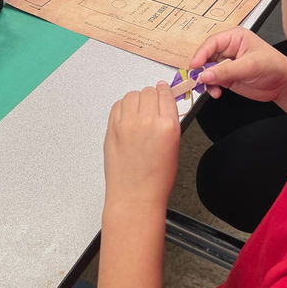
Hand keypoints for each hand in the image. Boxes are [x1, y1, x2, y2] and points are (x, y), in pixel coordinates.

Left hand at [103, 83, 179, 206]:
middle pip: (149, 91)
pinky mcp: (112, 128)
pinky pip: (118, 105)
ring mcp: (126, 123)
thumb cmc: (156, 180)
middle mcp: (146, 121)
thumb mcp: (174, 147)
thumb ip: (169, 122)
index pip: (166, 94)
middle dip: (152, 96)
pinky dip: (123, 107)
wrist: (135, 197)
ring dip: (137, 100)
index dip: (165, 91)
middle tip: (152, 106)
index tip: (164, 91)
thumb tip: (165, 105)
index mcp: (167, 126)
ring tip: (139, 113)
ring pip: (132, 95)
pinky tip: (128, 118)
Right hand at [188, 28, 286, 104]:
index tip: (194, 65)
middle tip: (197, 79)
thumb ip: (226, 71)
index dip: (201, 54)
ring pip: (206, 70)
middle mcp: (228, 49)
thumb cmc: (274, 66)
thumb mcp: (249, 66)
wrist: (283, 84)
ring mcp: (226, 64)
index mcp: (234, 37)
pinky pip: (212, 81)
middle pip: (206, 56)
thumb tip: (205, 74)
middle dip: (201, 69)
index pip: (211, 43)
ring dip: (205, 80)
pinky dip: (211, 87)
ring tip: (210, 88)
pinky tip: (216, 92)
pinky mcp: (227, 77)